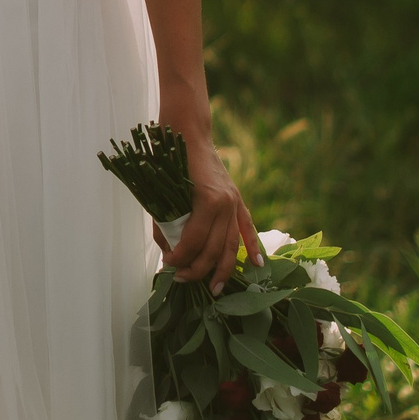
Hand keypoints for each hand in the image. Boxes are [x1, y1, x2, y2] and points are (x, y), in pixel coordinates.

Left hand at [157, 111, 259, 293]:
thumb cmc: (168, 157)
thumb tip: (168, 249)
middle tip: (181, 280)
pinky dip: (252, 247)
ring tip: (214, 288)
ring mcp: (235, 201)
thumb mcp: (161, 191)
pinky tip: (256, 265)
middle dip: (197, 269)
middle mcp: (226, 203)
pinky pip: (247, 227)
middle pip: (214, 249)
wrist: (188, 131)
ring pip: (232, 245)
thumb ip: (164, 222)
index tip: (167, 266)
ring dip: (222, 269)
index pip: (193, 241)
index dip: (179, 258)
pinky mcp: (237, 199)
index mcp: (207, 200)